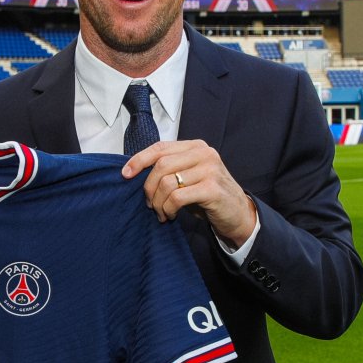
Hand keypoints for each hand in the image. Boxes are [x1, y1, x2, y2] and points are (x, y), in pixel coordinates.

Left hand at [122, 139, 257, 247]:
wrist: (238, 213)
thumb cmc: (208, 195)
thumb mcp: (189, 176)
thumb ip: (170, 168)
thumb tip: (136, 172)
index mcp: (196, 146)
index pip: (160, 147)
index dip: (139, 160)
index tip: (125, 174)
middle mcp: (204, 153)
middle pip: (161, 166)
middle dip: (149, 188)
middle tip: (149, 204)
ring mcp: (210, 170)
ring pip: (167, 183)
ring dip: (158, 203)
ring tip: (162, 213)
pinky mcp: (212, 189)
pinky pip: (177, 198)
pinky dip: (168, 209)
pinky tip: (171, 215)